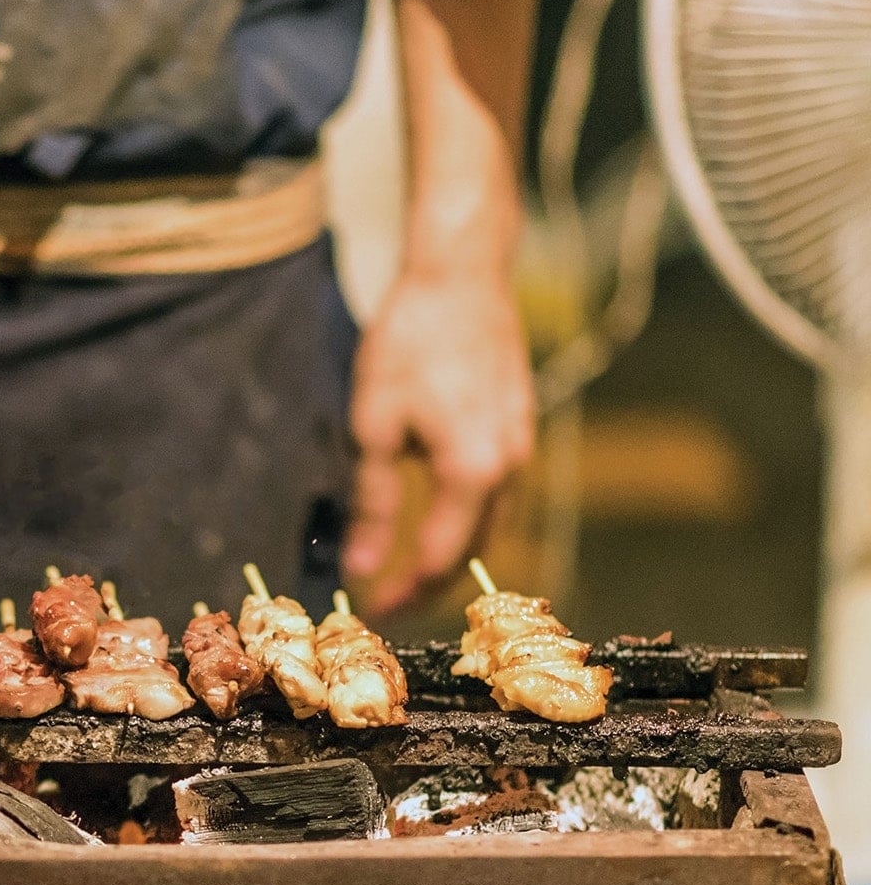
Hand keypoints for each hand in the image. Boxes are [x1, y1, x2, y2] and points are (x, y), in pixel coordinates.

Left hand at [344, 270, 534, 610]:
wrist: (461, 275)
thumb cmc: (410, 342)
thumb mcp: (374, 425)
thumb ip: (374, 502)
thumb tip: (362, 564)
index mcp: (474, 473)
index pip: (440, 559)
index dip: (405, 591)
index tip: (373, 609)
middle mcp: (511, 468)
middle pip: (473, 549)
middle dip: (431, 581)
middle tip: (389, 598)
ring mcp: (522, 445)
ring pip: (491, 522)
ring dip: (453, 551)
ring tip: (408, 568)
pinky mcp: (521, 425)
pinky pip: (499, 491)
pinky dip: (469, 517)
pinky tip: (439, 516)